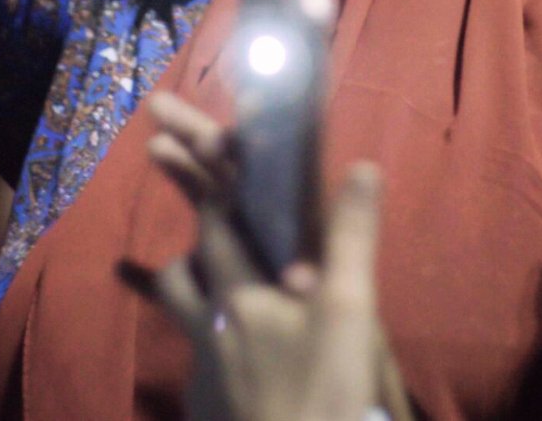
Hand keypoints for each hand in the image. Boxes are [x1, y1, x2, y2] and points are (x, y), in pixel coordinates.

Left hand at [131, 93, 388, 420]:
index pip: (213, 227)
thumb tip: (362, 166)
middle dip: (189, 241)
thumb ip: (350, 238)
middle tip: (198, 219)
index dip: (205, 186)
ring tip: (207, 283)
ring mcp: (204, 374)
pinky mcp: (209, 410)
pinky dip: (207, 345)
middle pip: (179, 275)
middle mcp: (208, 329)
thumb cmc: (322, 394)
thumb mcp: (348, 313)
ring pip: (183, 320)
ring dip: (187, 293)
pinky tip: (233, 356)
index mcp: (238, 296)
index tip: (183, 146)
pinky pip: (197, 362)